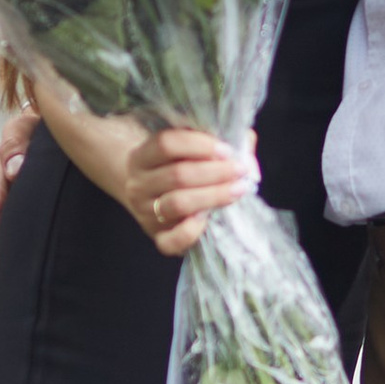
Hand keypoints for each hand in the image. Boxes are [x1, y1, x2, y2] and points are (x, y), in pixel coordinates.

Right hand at [122, 124, 255, 259]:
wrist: (149, 197)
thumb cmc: (177, 166)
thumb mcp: (188, 148)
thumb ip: (217, 143)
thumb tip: (246, 151)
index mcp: (142, 156)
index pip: (166, 144)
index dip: (199, 145)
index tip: (226, 150)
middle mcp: (138, 184)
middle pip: (177, 175)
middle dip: (215, 172)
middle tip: (240, 170)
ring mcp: (145, 213)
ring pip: (178, 203)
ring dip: (213, 195)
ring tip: (238, 189)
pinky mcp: (157, 238)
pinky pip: (172, 240)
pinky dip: (193, 230)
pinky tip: (211, 217)